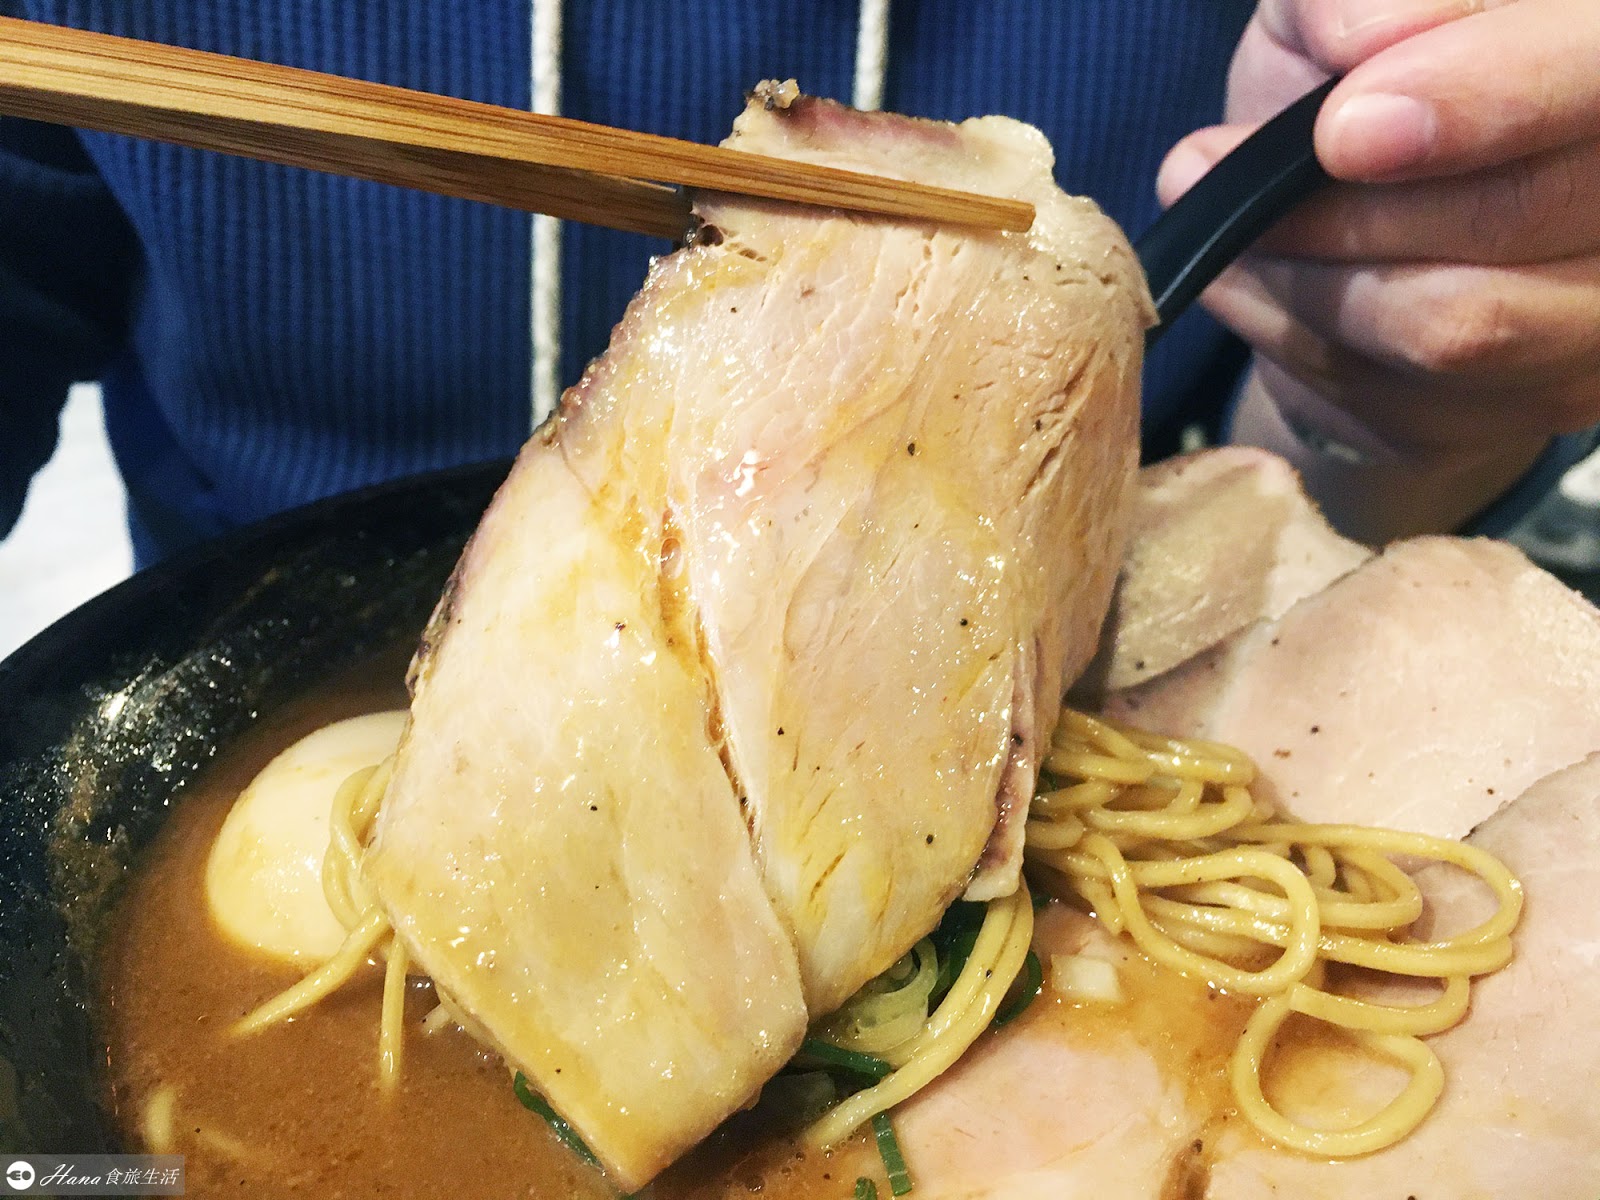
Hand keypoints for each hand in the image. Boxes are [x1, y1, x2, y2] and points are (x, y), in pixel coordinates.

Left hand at [1157, 0, 1599, 541]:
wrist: (1359, 222)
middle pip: (1515, 213)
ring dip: (1309, 280)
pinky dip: (1305, 341)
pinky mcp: (1553, 399)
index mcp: (1595, 55)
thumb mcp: (1326, 19)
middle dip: (1344, 208)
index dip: (1488, 97)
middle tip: (1209, 169)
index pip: (1595, 68)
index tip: (1343, 131)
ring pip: (1455, 324)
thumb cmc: (1351, 86)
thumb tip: (1357, 37)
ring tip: (1236, 230)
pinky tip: (1260, 287)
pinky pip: (1408, 399)